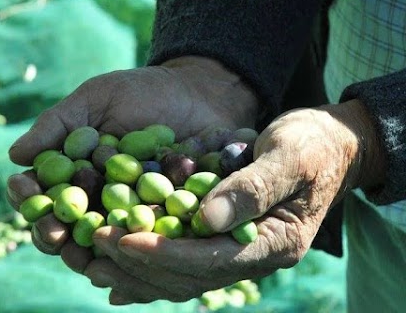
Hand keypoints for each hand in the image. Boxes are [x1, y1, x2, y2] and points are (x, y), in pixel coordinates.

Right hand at [6, 56, 257, 270]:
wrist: (198, 94)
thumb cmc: (143, 92)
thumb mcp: (96, 99)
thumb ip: (58, 124)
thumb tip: (14, 155)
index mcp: (76, 171)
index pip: (43, 191)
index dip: (28, 195)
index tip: (22, 189)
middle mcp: (99, 196)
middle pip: (67, 224)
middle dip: (52, 231)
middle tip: (51, 233)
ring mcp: (130, 211)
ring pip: (100, 240)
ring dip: (85, 250)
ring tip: (77, 252)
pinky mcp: (162, 219)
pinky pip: (143, 239)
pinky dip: (130, 247)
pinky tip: (123, 249)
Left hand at [85, 99, 385, 303]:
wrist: (328, 147)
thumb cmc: (312, 144)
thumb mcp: (289, 155)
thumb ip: (252, 187)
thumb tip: (206, 219)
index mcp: (274, 241)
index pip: (212, 259)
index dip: (165, 253)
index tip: (122, 239)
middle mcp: (255, 256)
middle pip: (190, 276)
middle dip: (141, 263)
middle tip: (95, 243)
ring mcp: (240, 252)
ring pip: (182, 277)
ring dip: (138, 272)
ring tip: (94, 261)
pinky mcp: (226, 241)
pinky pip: (184, 264)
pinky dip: (151, 269)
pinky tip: (119, 270)